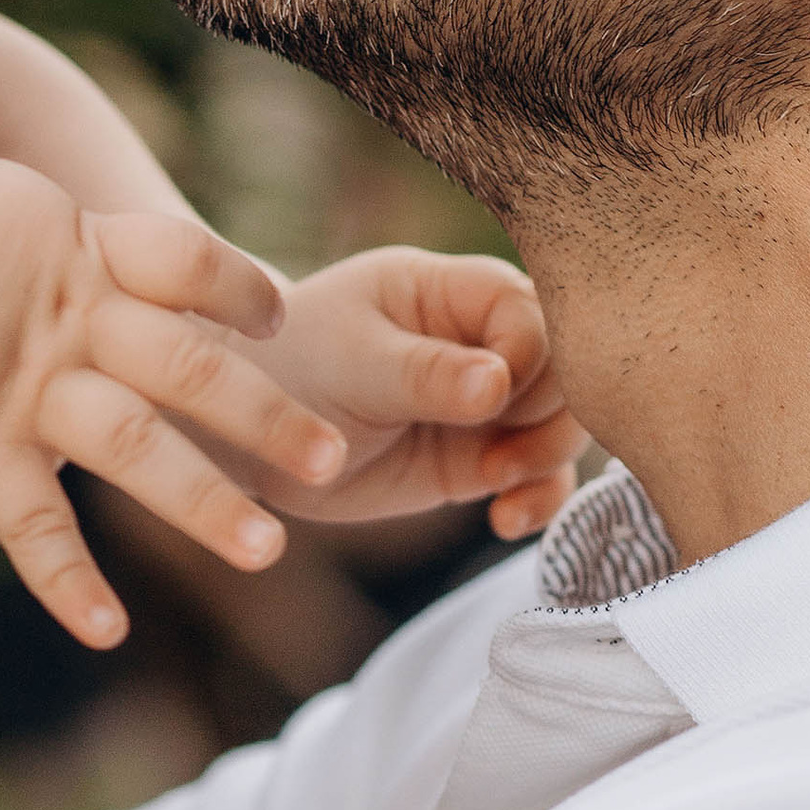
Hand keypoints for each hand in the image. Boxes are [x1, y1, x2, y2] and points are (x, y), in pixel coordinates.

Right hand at [0, 158, 346, 643]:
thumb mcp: (0, 215)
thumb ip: (60, 248)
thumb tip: (100, 261)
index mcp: (81, 257)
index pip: (188, 261)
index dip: (237, 285)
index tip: (277, 313)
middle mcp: (72, 324)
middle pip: (191, 365)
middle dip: (266, 411)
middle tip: (334, 456)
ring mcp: (27, 388)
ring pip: (136, 446)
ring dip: (206, 499)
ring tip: (268, 549)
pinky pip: (30, 523)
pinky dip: (67, 580)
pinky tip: (107, 631)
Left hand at [237, 246, 580, 543]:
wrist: (243, 437)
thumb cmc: (287, 373)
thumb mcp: (353, 366)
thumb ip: (427, 374)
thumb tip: (499, 380)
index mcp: (448, 289)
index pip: (532, 309)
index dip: (530, 355)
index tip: (491, 396)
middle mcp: (477, 338)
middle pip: (566, 365)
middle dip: (549, 412)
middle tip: (500, 451)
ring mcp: (482, 400)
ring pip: (563, 420)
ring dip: (547, 458)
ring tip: (497, 484)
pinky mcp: (477, 455)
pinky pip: (539, 474)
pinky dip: (538, 499)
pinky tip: (504, 520)